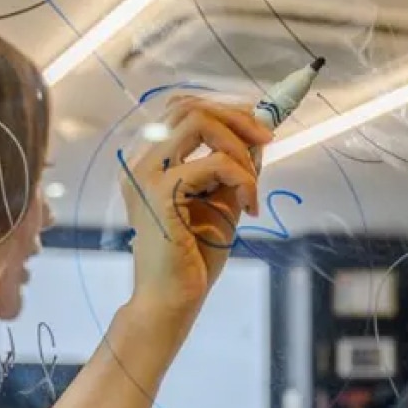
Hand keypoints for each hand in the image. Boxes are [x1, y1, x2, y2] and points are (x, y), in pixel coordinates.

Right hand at [120, 95, 271, 316]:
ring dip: (239, 146)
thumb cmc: (193, 257)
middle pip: (189, 106)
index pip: (181, 109)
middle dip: (236, 117)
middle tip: (267, 140)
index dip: (223, 107)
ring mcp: (145, 175)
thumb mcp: (220, 201)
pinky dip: (243, 179)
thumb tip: (258, 136)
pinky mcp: (160, 194)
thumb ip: (233, 167)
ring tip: (253, 184)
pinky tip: (248, 207)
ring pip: (199, 123)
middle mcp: (140, 162)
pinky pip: (214, 164)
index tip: (257, 124)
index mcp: (148, 162)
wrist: (172, 300)